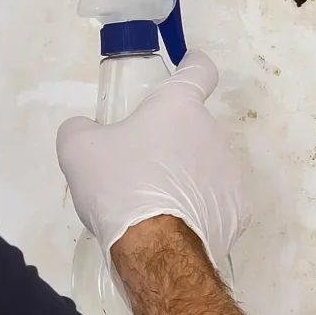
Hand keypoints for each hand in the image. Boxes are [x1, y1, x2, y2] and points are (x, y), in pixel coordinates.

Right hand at [56, 52, 251, 272]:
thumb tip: (86, 130)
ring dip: (184, 176)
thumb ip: (81, 128)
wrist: (153, 248)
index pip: (199, 70)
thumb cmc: (118, 186)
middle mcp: (212, 131)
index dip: (192, 66)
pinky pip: (215, 200)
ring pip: (203, 165)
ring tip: (154, 205)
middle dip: (170, 142)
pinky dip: (198, 208)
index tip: (185, 70)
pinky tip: (175, 225)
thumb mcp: (77, 149)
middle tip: (138, 168)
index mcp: (178, 106)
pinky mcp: (238, 209)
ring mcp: (230, 171)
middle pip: (191, 128)